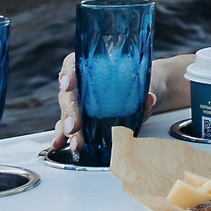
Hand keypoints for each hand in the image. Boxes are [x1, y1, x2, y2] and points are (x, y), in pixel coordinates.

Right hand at [45, 51, 159, 154]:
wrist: (150, 94)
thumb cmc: (146, 82)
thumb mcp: (150, 83)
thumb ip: (149, 89)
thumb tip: (149, 97)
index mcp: (94, 66)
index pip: (73, 65)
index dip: (68, 73)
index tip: (69, 84)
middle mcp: (83, 85)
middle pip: (68, 95)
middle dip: (69, 112)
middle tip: (74, 126)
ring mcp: (81, 104)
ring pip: (67, 114)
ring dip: (67, 130)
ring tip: (76, 143)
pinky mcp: (84, 121)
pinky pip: (69, 128)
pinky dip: (64, 137)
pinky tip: (60, 145)